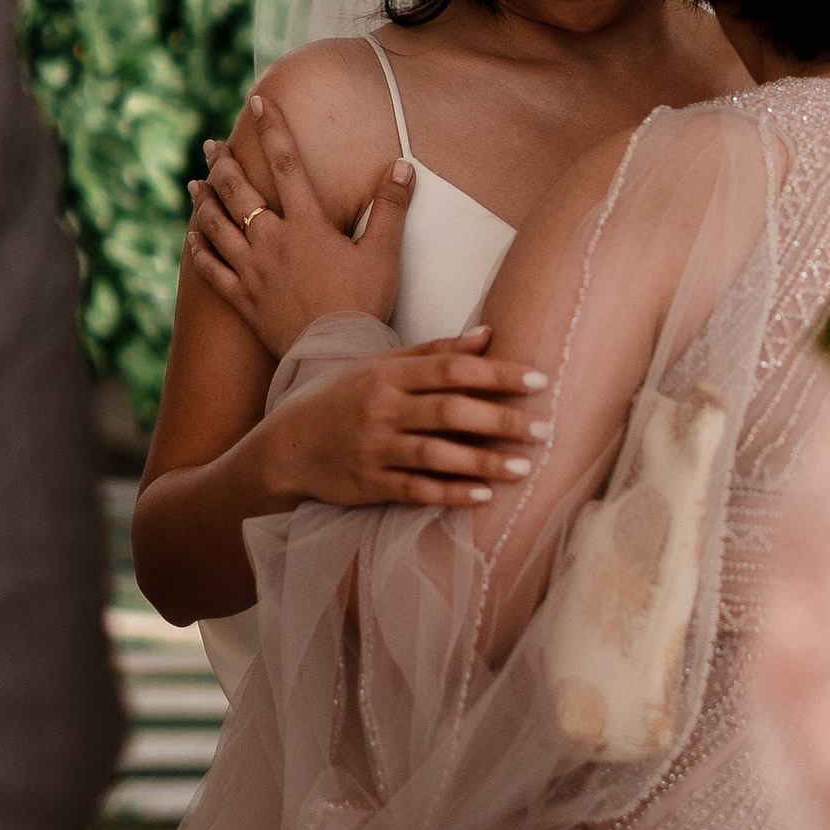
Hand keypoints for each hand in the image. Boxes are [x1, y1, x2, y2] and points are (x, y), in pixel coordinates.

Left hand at [188, 93, 411, 359]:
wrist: (336, 356)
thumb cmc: (364, 304)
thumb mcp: (385, 253)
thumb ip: (391, 207)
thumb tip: (402, 164)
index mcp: (307, 225)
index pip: (286, 165)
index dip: (272, 130)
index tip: (257, 102)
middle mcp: (272, 241)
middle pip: (239, 192)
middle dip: (223, 164)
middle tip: (211, 146)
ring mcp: (252, 271)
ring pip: (217, 226)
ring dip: (204, 201)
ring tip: (194, 183)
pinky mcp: (243, 300)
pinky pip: (212, 269)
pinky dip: (200, 250)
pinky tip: (192, 236)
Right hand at [267, 331, 553, 511]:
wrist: (286, 447)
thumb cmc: (341, 399)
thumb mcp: (380, 367)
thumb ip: (434, 352)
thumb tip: (488, 334)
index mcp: (388, 375)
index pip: (451, 369)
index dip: (497, 374)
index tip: (539, 381)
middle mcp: (382, 409)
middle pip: (449, 411)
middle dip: (500, 420)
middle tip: (544, 430)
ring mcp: (374, 449)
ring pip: (436, 454)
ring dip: (483, 461)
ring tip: (525, 469)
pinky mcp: (369, 485)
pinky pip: (415, 490)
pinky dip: (449, 493)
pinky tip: (483, 496)